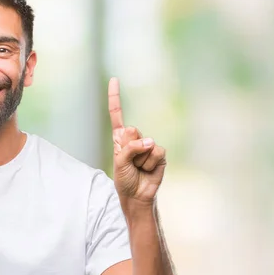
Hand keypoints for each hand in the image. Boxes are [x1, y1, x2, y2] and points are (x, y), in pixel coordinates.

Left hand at [109, 78, 165, 205]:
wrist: (137, 195)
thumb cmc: (124, 179)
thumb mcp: (120, 162)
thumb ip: (130, 148)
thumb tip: (150, 141)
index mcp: (120, 138)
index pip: (117, 114)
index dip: (115, 97)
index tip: (114, 79)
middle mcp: (134, 139)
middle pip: (131, 131)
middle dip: (129, 148)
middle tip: (129, 163)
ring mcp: (147, 145)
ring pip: (144, 144)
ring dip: (139, 160)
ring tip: (138, 169)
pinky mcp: (159, 154)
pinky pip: (156, 152)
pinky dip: (150, 163)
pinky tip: (148, 170)